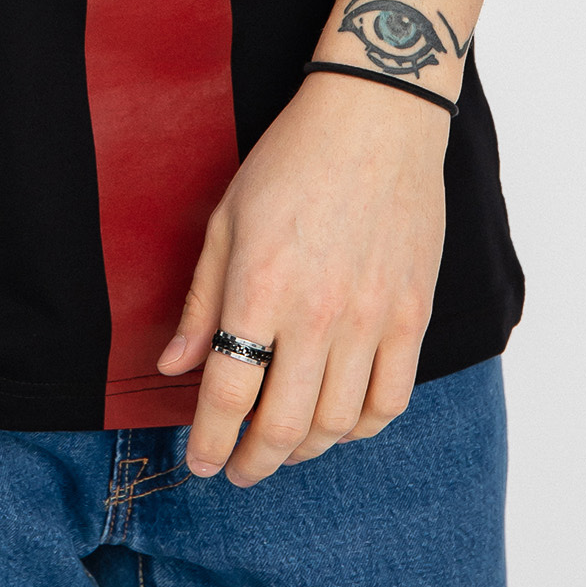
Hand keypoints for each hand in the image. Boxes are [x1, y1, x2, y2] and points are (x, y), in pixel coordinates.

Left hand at [157, 75, 446, 485]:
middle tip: (239, 469)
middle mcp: (317, 312)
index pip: (229, 395)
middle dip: (254, 461)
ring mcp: (372, 317)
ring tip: (284, 445)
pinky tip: (340, 422)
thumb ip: (201, 300)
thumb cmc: (292, 159)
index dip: (210, 442)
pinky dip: (363, 428)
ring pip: (338, 424)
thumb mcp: (227, 219)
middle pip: (283, 425)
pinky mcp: (412, 314)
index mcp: (260, 286)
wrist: (375, 117)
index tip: (202, 462)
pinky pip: (390, 400)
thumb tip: (173, 366)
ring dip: (305, 449)